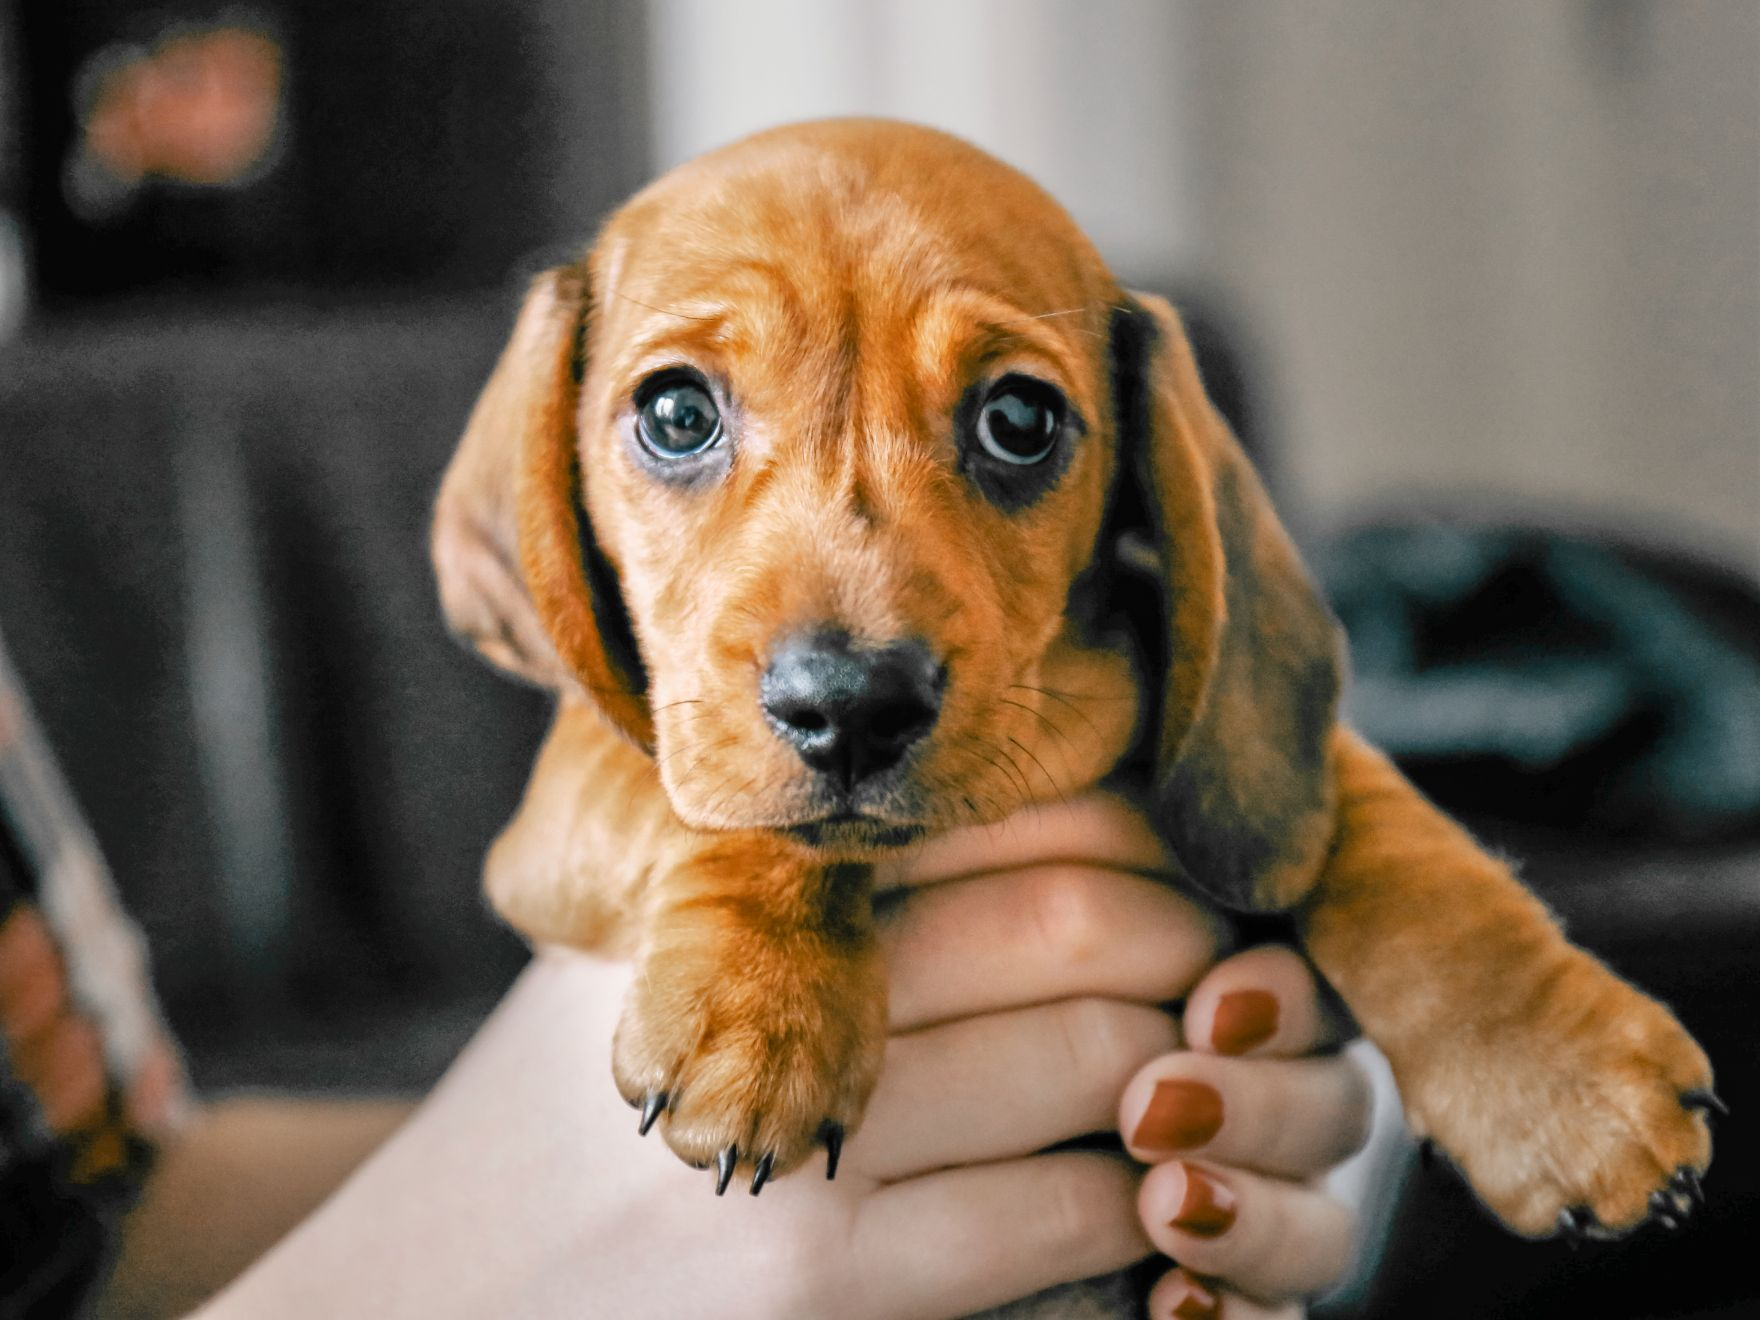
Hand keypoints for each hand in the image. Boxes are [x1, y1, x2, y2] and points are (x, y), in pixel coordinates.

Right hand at [199, 793, 1368, 1318]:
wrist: (424, 1298)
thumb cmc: (547, 1125)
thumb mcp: (624, 962)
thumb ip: (758, 884)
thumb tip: (945, 795)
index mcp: (727, 892)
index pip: (990, 815)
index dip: (1127, 826)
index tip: (1178, 849)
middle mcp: (768, 999)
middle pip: (1069, 926)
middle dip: (1192, 935)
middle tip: (1228, 953)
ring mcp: (799, 1153)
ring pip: (1094, 1063)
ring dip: (1191, 1065)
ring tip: (1209, 1057)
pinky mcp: (825, 1293)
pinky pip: (1061, 1218)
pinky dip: (1141, 1198)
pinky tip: (1144, 1187)